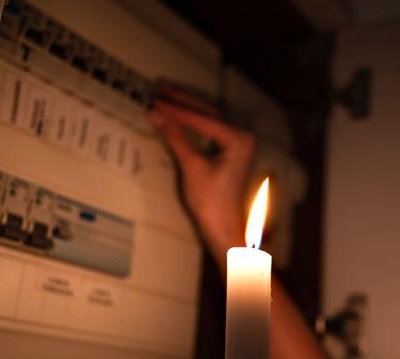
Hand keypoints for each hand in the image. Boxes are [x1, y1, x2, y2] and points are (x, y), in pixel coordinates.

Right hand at [150, 96, 255, 264]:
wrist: (223, 229)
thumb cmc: (211, 201)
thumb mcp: (192, 166)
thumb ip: (176, 137)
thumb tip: (156, 114)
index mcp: (239, 139)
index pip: (203, 118)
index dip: (177, 109)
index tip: (156, 100)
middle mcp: (243, 138)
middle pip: (208, 114)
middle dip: (183, 102)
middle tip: (159, 89)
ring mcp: (239, 146)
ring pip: (209, 121)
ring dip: (188, 110)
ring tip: (166, 98)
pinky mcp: (232, 154)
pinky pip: (211, 132)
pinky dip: (194, 125)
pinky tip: (179, 118)